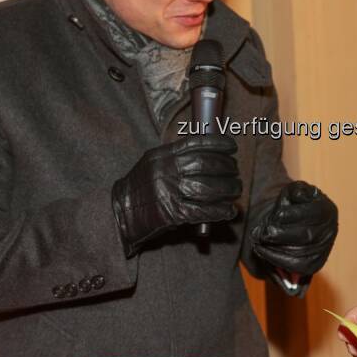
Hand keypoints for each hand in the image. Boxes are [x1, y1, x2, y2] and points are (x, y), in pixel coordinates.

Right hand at [112, 135, 240, 256]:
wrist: (120, 212)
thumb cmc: (140, 187)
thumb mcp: (153, 163)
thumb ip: (176, 156)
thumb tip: (209, 152)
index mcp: (162, 155)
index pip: (196, 143)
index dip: (218, 143)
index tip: (232, 146)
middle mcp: (166, 170)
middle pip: (205, 164)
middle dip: (226, 167)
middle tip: (235, 171)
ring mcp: (169, 192)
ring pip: (208, 187)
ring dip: (228, 189)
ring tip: (236, 189)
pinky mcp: (172, 213)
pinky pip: (203, 211)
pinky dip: (220, 211)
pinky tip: (229, 211)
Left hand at [251, 181, 337, 274]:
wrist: (294, 221)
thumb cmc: (293, 204)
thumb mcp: (294, 191)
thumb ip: (297, 190)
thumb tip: (299, 197)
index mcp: (327, 210)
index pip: (313, 213)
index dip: (294, 215)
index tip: (275, 215)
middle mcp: (330, 231)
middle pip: (307, 236)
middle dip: (281, 234)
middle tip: (263, 232)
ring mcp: (324, 249)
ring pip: (301, 254)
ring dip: (276, 249)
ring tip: (260, 241)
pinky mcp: (315, 263)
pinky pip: (297, 267)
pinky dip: (278, 261)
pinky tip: (264, 252)